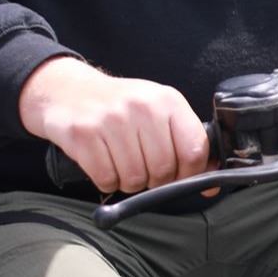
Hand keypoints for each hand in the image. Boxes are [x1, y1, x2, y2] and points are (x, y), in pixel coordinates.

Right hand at [18, 57, 209, 193]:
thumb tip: (210, 186)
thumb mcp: (158, 112)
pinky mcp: (83, 134)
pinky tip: (102, 163)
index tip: (178, 176)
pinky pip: (106, 179)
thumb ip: (185, 142)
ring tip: (120, 162)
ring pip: (134, 179)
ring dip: (128, 181)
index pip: (194, 150)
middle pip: (163, 170)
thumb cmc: (119, 107)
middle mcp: (141, 107)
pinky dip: (105, 180)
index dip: (189, 173)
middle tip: (142, 167)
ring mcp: (111, 120)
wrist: (68, 91)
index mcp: (167, 100)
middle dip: (154, 180)